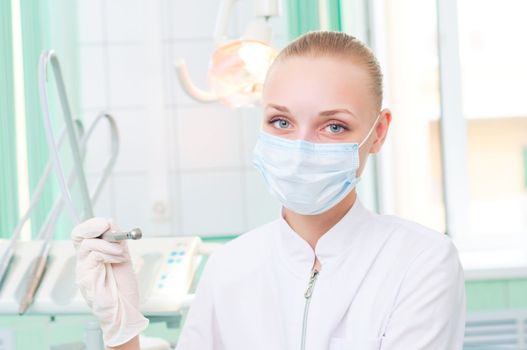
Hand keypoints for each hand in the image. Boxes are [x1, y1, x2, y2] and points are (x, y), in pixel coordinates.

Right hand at [71, 217, 148, 346]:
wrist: (125, 309)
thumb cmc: (123, 287)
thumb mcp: (122, 257)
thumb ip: (117, 241)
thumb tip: (111, 223)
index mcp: (92, 254)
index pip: (83, 233)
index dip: (92, 224)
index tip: (107, 222)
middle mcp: (84, 261)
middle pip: (77, 235)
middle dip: (91, 226)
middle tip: (105, 226)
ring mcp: (83, 270)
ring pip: (88, 244)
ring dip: (109, 244)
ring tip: (121, 253)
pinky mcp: (86, 278)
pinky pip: (94, 256)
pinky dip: (109, 253)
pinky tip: (119, 260)